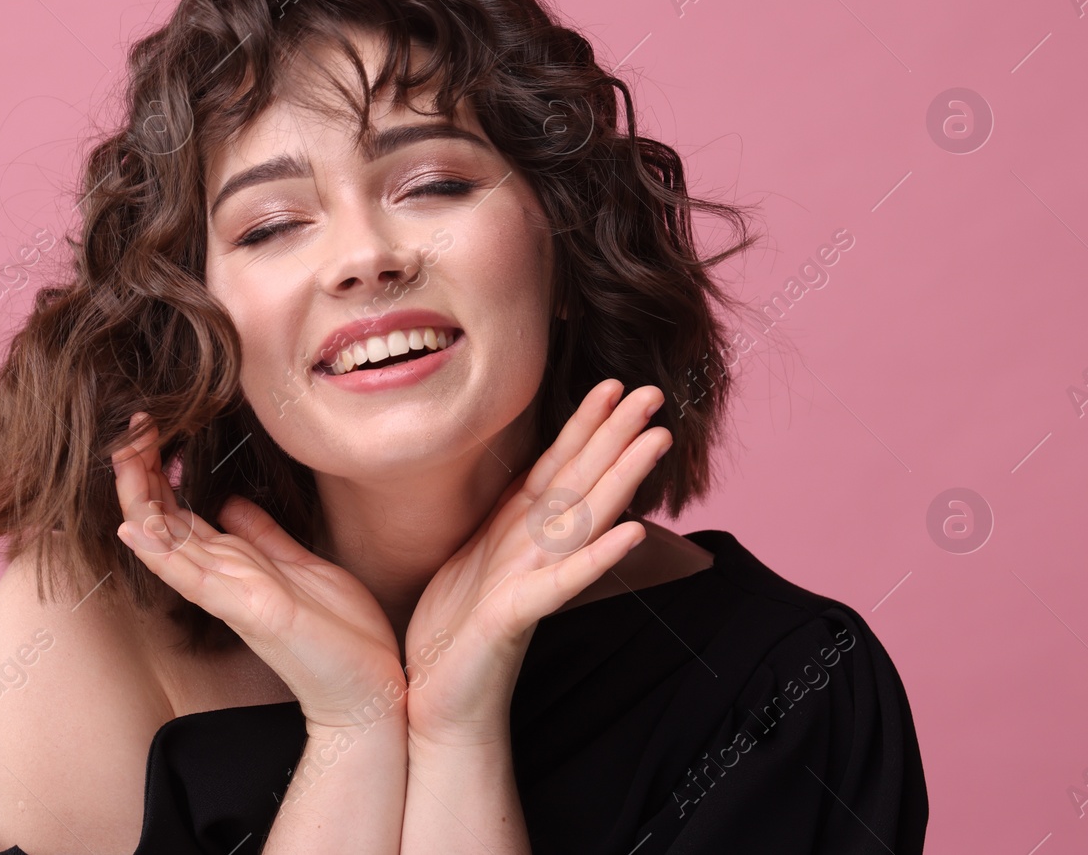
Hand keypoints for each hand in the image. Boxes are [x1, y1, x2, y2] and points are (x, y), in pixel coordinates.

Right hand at [112, 414, 405, 731]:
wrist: (367, 689)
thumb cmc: (340, 632)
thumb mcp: (300, 566)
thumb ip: (263, 536)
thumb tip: (229, 503)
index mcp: (236, 564)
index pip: (180, 514)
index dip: (159, 473)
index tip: (148, 430)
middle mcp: (224, 578)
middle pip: (166, 521)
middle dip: (143, 476)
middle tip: (129, 429)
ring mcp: (232, 595)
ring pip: (171, 543)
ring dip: (143, 501)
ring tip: (121, 460)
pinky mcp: (250, 610)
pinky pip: (196, 578)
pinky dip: (161, 554)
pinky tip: (135, 529)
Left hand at [401, 380, 669, 747]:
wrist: (432, 703)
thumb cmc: (450, 633)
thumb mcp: (470, 556)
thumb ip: (500, 518)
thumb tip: (521, 478)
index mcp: (518, 534)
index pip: (557, 468)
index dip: (583, 426)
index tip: (610, 383)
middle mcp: (533, 553)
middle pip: (581, 483)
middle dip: (616, 436)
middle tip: (655, 391)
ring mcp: (530, 583)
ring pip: (582, 521)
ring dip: (621, 480)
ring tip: (655, 440)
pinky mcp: (516, 618)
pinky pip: (560, 583)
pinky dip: (595, 557)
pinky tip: (631, 531)